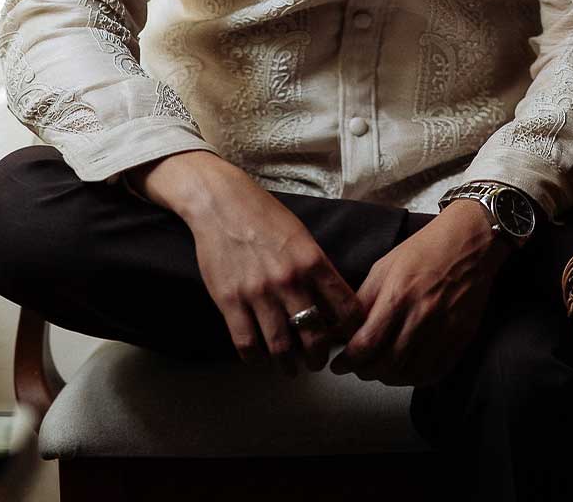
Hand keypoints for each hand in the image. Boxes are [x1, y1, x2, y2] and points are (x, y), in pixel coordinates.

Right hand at [126, 151, 364, 375]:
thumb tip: (333, 304)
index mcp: (313, 261)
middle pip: (315, 337)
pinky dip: (256, 359)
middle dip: (319, 357)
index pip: (346, 309)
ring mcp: (258, 293)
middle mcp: (289, 280)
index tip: (346, 338)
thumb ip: (317, 269)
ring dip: (289, 365)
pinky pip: (246, 344)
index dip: (351, 331)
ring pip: (281, 348)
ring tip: (290, 368)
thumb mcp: (302, 237)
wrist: (221, 203)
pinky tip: (260, 358)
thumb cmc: (265, 217)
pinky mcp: (229, 301)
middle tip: (317, 361)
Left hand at [328, 199, 511, 385]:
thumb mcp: (385, 266)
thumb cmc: (425, 249)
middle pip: (387, 365)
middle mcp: (421, 316)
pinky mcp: (461, 337)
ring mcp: (444, 329)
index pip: (366, 344)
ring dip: (389, 378)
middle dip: (365, 372)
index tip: (339, 364)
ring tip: (379, 370)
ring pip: (410, 374)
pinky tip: (405, 370)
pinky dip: (416, 378)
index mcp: (398, 295)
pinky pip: (435, 372)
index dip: (348, 361)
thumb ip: (363, 299)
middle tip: (358, 368)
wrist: (469, 242)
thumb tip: (343, 328)